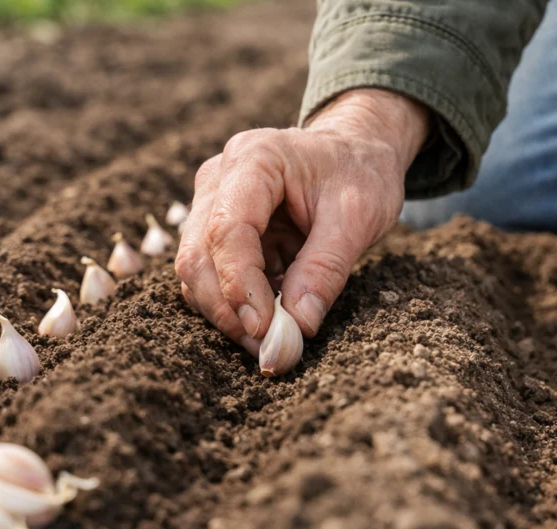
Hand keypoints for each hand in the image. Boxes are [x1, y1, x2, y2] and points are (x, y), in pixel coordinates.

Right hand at [175, 89, 429, 353]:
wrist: (355, 151)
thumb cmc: (360, 173)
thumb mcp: (358, 218)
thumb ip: (325, 269)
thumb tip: (299, 325)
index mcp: (255, 159)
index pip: (227, 230)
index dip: (240, 285)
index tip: (264, 329)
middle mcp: (219, 178)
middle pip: (198, 255)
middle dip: (228, 309)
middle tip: (266, 349)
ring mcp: (211, 202)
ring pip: (196, 270)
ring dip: (228, 312)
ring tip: (273, 337)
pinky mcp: (216, 227)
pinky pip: (212, 274)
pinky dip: (237, 303)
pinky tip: (271, 314)